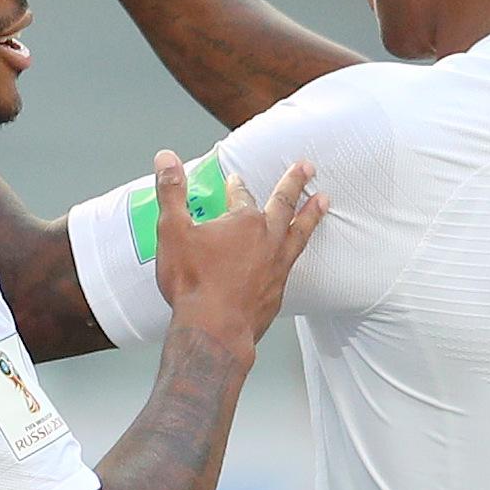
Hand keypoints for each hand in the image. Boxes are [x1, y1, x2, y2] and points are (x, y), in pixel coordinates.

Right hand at [148, 149, 322, 355]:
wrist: (213, 332)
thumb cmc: (193, 283)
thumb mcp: (172, 231)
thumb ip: (171, 191)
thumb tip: (166, 158)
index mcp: (243, 221)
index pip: (241, 195)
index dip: (236, 185)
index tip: (235, 179)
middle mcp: (267, 240)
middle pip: (283, 204)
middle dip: (294, 183)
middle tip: (308, 167)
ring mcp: (276, 267)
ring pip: (299, 233)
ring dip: (311, 214)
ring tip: (324, 200)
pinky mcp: (277, 292)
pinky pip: (292, 264)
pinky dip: (296, 252)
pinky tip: (294, 254)